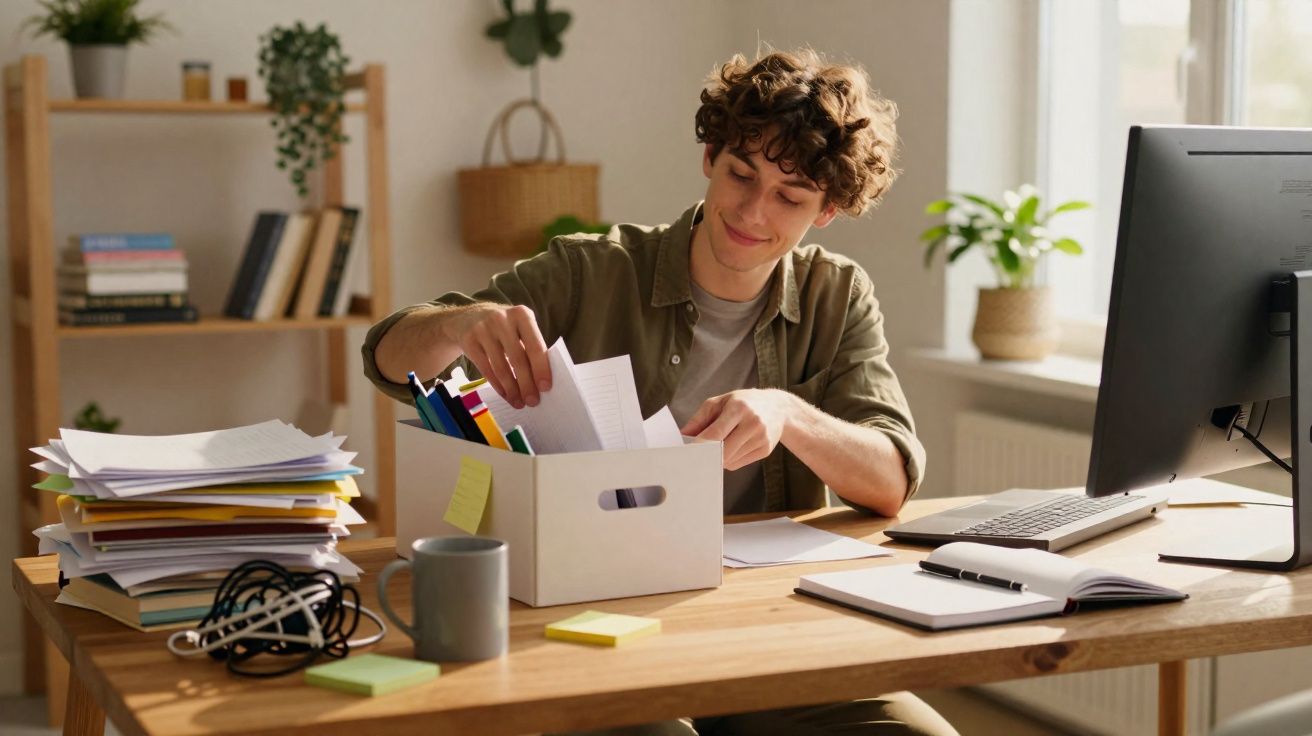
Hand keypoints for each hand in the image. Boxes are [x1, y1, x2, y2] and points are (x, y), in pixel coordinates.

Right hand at [444, 304, 550, 408]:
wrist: (469, 317)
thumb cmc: (504, 328)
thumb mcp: (519, 328)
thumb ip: (531, 347)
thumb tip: (541, 381)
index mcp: (522, 315)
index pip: (535, 345)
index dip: (541, 368)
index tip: (546, 387)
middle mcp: (502, 319)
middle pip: (518, 358)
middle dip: (527, 384)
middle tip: (533, 401)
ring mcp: (483, 330)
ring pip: (501, 367)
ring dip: (512, 389)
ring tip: (519, 402)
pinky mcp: (469, 341)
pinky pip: (486, 370)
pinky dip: (498, 386)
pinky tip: (506, 395)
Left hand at [680, 389, 798, 470]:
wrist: (778, 407)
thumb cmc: (744, 402)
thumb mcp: (720, 402)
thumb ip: (700, 419)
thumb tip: (683, 436)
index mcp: (739, 408)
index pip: (716, 433)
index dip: (700, 445)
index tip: (687, 450)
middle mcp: (753, 423)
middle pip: (723, 451)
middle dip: (707, 454)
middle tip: (697, 453)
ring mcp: (761, 438)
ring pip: (729, 460)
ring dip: (718, 457)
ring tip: (720, 444)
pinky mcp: (765, 450)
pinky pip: (738, 464)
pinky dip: (729, 460)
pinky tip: (733, 447)